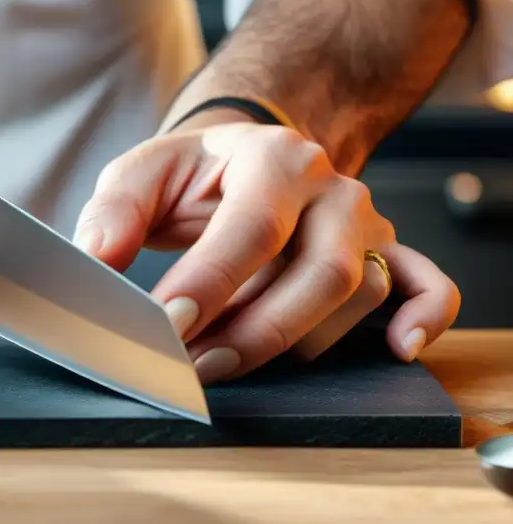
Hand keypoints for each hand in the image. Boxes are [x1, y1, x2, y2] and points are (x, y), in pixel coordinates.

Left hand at [74, 115, 460, 383]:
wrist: (244, 158)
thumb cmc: (192, 174)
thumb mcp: (141, 175)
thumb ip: (114, 212)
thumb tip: (95, 259)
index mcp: (272, 157)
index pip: (251, 229)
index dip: (211, 284)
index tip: (166, 327)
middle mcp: (330, 187)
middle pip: (321, 272)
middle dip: (256, 331)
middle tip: (194, 365)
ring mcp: (365, 220)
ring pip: (360, 292)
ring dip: (298, 342)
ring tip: (227, 361)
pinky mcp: (383, 250)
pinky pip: (427, 284)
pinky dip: (425, 317)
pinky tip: (397, 349)